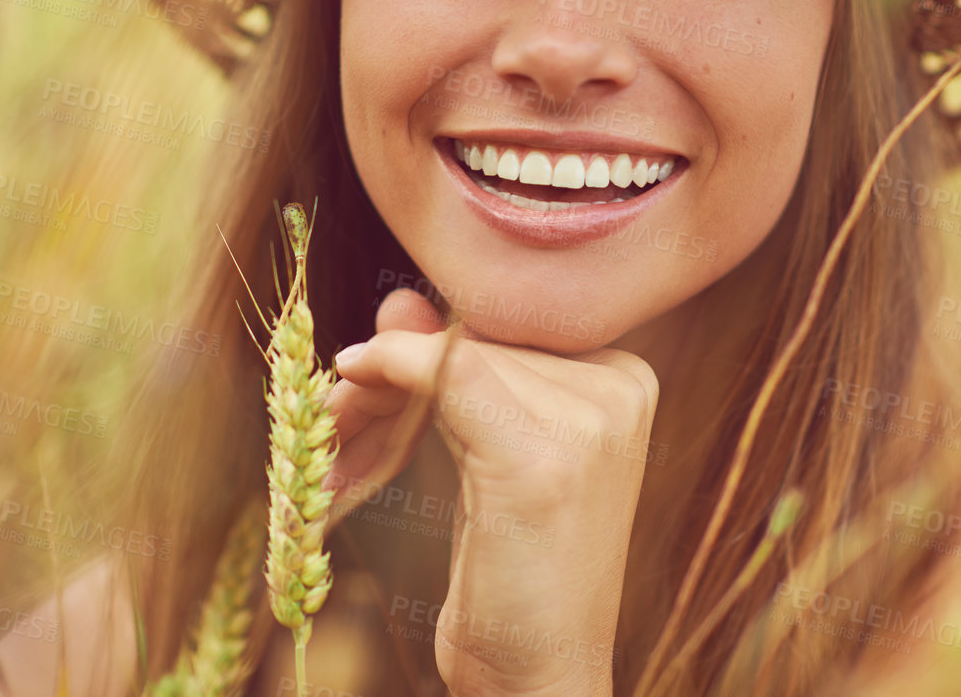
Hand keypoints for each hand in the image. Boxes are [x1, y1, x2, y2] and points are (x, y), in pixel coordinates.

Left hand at [325, 289, 659, 696]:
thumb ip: (457, 374)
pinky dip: (390, 372)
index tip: (364, 366)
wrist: (543, 676)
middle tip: (335, 400)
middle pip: (481, 334)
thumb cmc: (517, 574)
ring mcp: (590, 420)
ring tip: (334, 424)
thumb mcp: (488, 457)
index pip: (509, 322)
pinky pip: (447, 374)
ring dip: (375, 382)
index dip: (431, 339)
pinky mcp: (543, 455)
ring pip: (455, 352)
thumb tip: (402, 301)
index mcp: (626, 379)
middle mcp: (623, 387)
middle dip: (394, 363)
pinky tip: (351, 390)